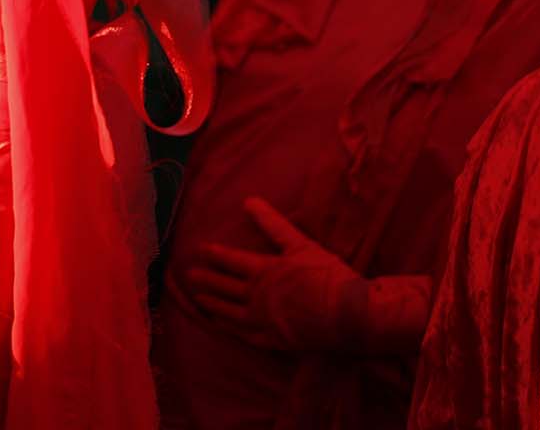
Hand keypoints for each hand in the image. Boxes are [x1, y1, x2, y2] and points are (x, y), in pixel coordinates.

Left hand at [185, 197, 362, 351]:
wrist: (350, 314)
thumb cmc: (327, 275)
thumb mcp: (300, 244)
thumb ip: (272, 223)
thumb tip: (249, 200)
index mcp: (263, 271)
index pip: (231, 261)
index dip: (215, 254)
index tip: (201, 250)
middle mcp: (257, 297)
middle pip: (225, 287)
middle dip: (206, 280)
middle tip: (189, 276)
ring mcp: (264, 320)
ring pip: (230, 312)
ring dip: (212, 304)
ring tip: (198, 299)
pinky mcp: (274, 340)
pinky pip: (246, 335)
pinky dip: (230, 329)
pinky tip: (221, 326)